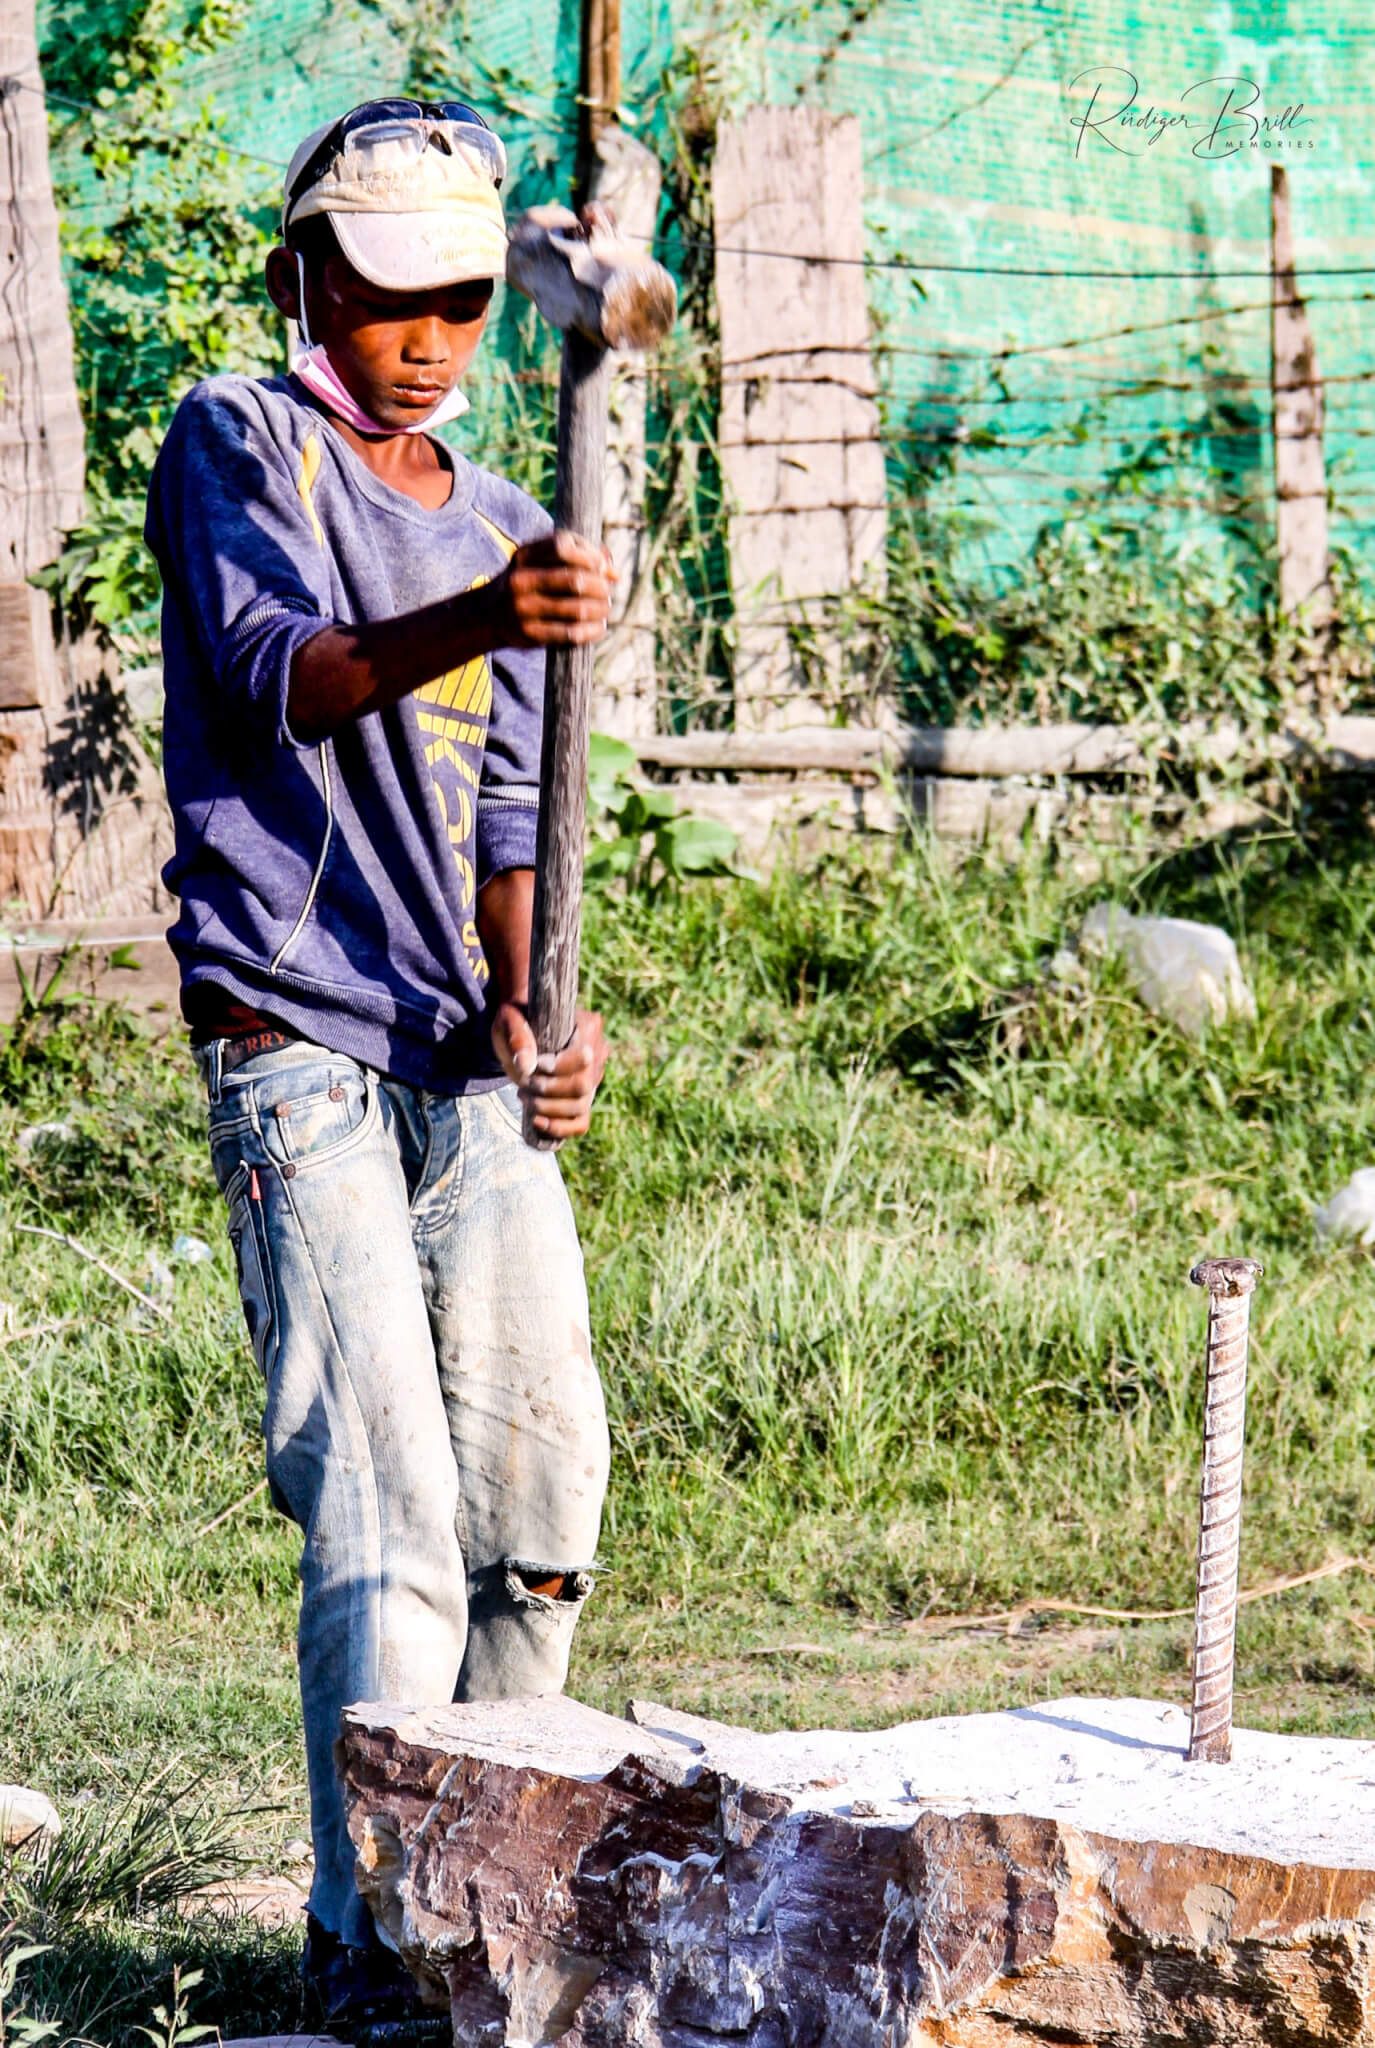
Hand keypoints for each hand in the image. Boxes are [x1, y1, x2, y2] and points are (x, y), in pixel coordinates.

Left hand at [490, 1000, 607, 1139]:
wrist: (520, 1031)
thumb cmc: (517, 1019)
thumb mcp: (511, 1018)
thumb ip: (518, 1036)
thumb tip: (527, 1066)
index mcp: (588, 1026)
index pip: (584, 1057)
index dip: (557, 1068)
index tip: (533, 1066)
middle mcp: (598, 1052)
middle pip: (583, 1086)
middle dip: (548, 1090)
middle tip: (524, 1083)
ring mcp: (593, 1078)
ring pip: (581, 1106)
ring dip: (548, 1108)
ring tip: (524, 1096)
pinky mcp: (583, 1098)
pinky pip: (581, 1123)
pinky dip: (560, 1128)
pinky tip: (537, 1121)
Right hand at [498, 530, 615, 648]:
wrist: (487, 615)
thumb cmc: (528, 582)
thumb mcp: (541, 561)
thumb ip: (578, 556)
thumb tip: (614, 572)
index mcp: (524, 555)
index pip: (563, 546)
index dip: (590, 555)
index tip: (603, 567)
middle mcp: (521, 580)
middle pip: (576, 580)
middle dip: (601, 586)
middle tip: (607, 591)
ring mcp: (524, 608)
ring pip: (578, 609)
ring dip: (601, 609)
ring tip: (605, 608)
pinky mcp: (530, 634)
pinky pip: (571, 633)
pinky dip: (593, 630)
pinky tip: (598, 626)